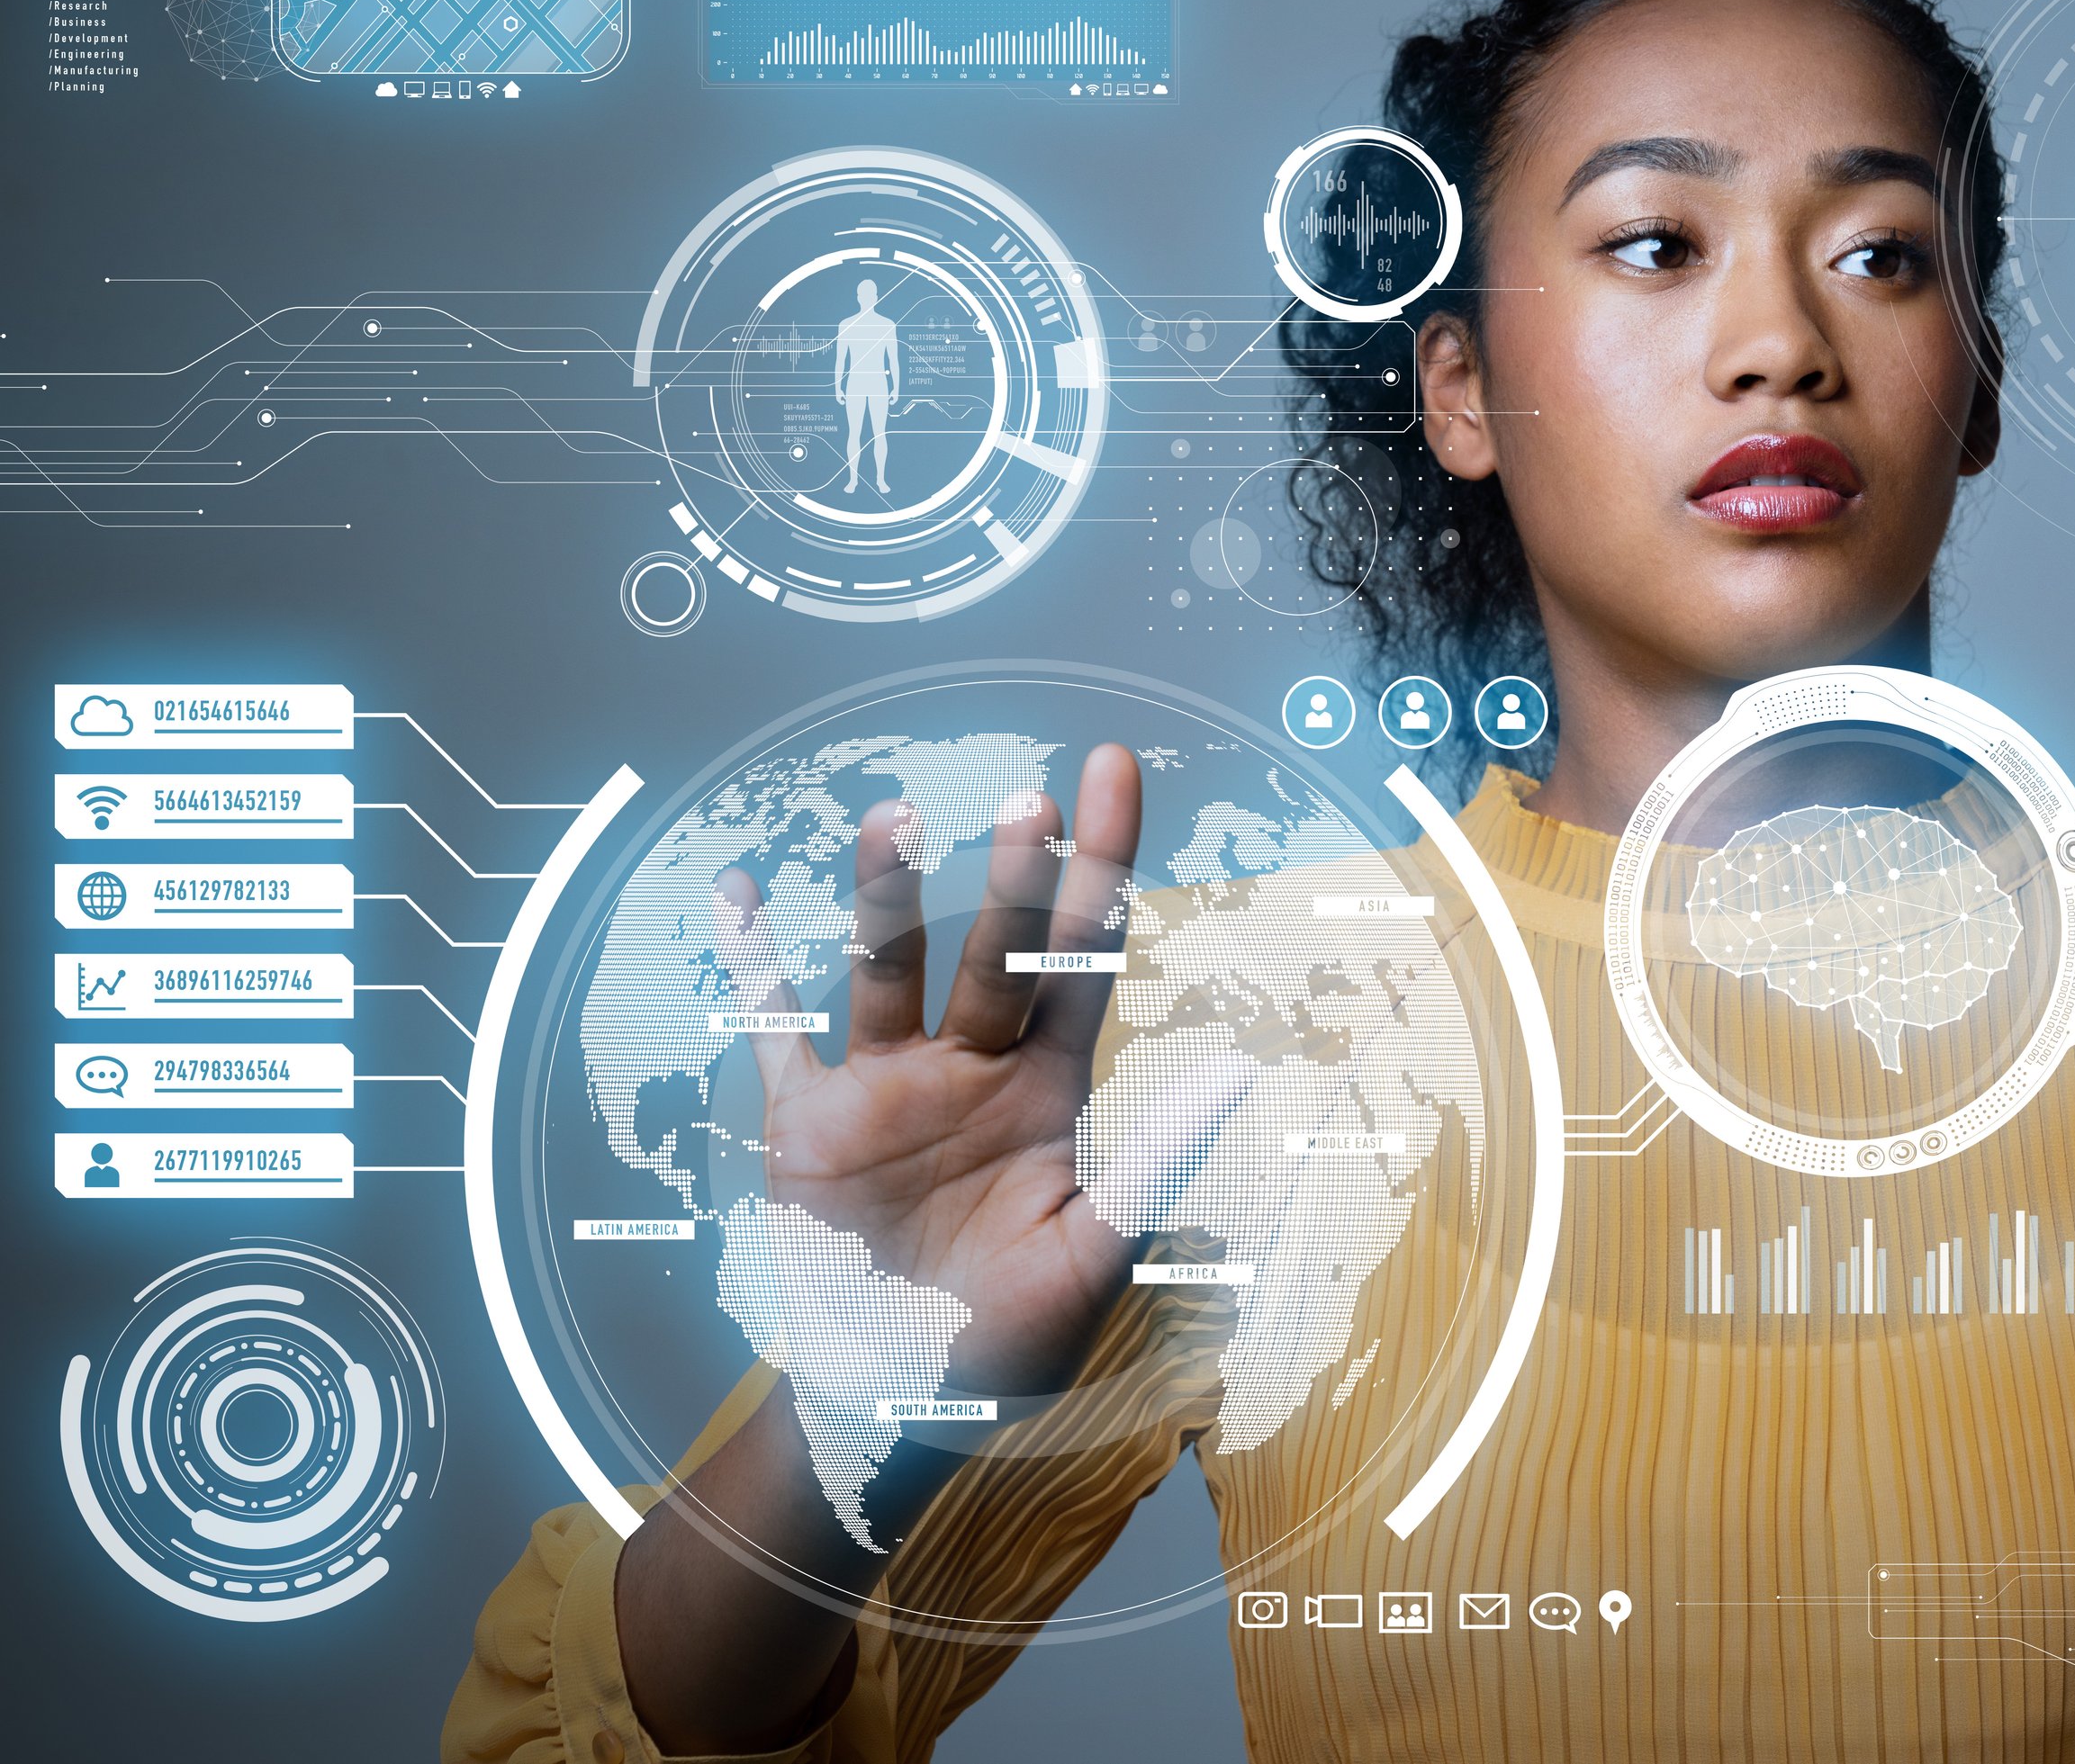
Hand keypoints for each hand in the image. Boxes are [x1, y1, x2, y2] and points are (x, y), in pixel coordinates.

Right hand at [716, 745, 1242, 1403]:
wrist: (896, 1400)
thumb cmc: (1008, 1338)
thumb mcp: (1093, 1260)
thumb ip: (1156, 1165)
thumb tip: (1239, 1074)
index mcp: (1047, 1090)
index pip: (1085, 959)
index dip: (1103, 869)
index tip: (1115, 771)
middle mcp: (971, 1068)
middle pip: (996, 954)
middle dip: (1014, 883)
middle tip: (1030, 806)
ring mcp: (886, 1087)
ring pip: (888, 970)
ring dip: (887, 898)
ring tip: (892, 818)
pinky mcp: (808, 1123)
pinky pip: (775, 1031)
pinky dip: (751, 966)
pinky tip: (738, 892)